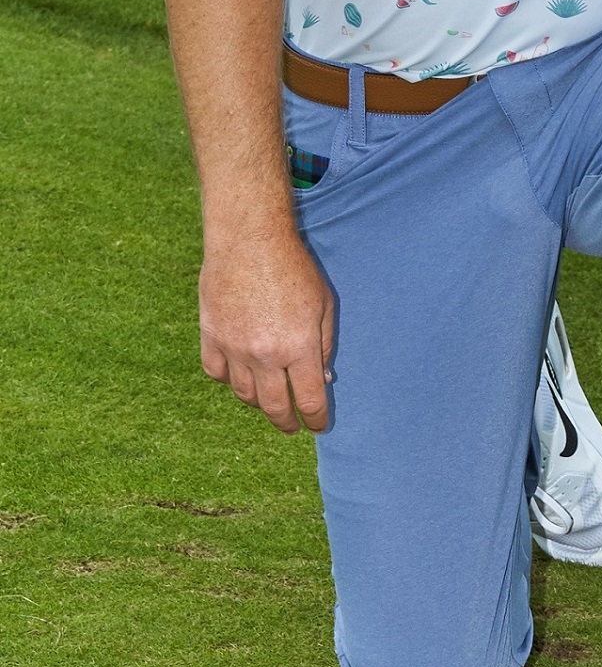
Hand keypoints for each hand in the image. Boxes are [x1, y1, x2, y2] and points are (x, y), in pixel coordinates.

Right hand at [198, 224, 334, 433]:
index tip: (318, 426)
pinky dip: (229, 380)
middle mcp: (265, 355)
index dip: (316, 419)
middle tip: (293, 426)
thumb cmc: (293, 268)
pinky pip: (218, 373)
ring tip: (269, 403)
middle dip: (287, 422)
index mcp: (298, 348)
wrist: (249, 240)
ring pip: (244, 394)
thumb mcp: (324, 305)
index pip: (309, 400)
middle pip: (275, 406)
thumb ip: (325, 344)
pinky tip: (240, 377)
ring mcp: (234, 348)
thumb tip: (323, 377)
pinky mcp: (211, 336)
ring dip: (259, 403)